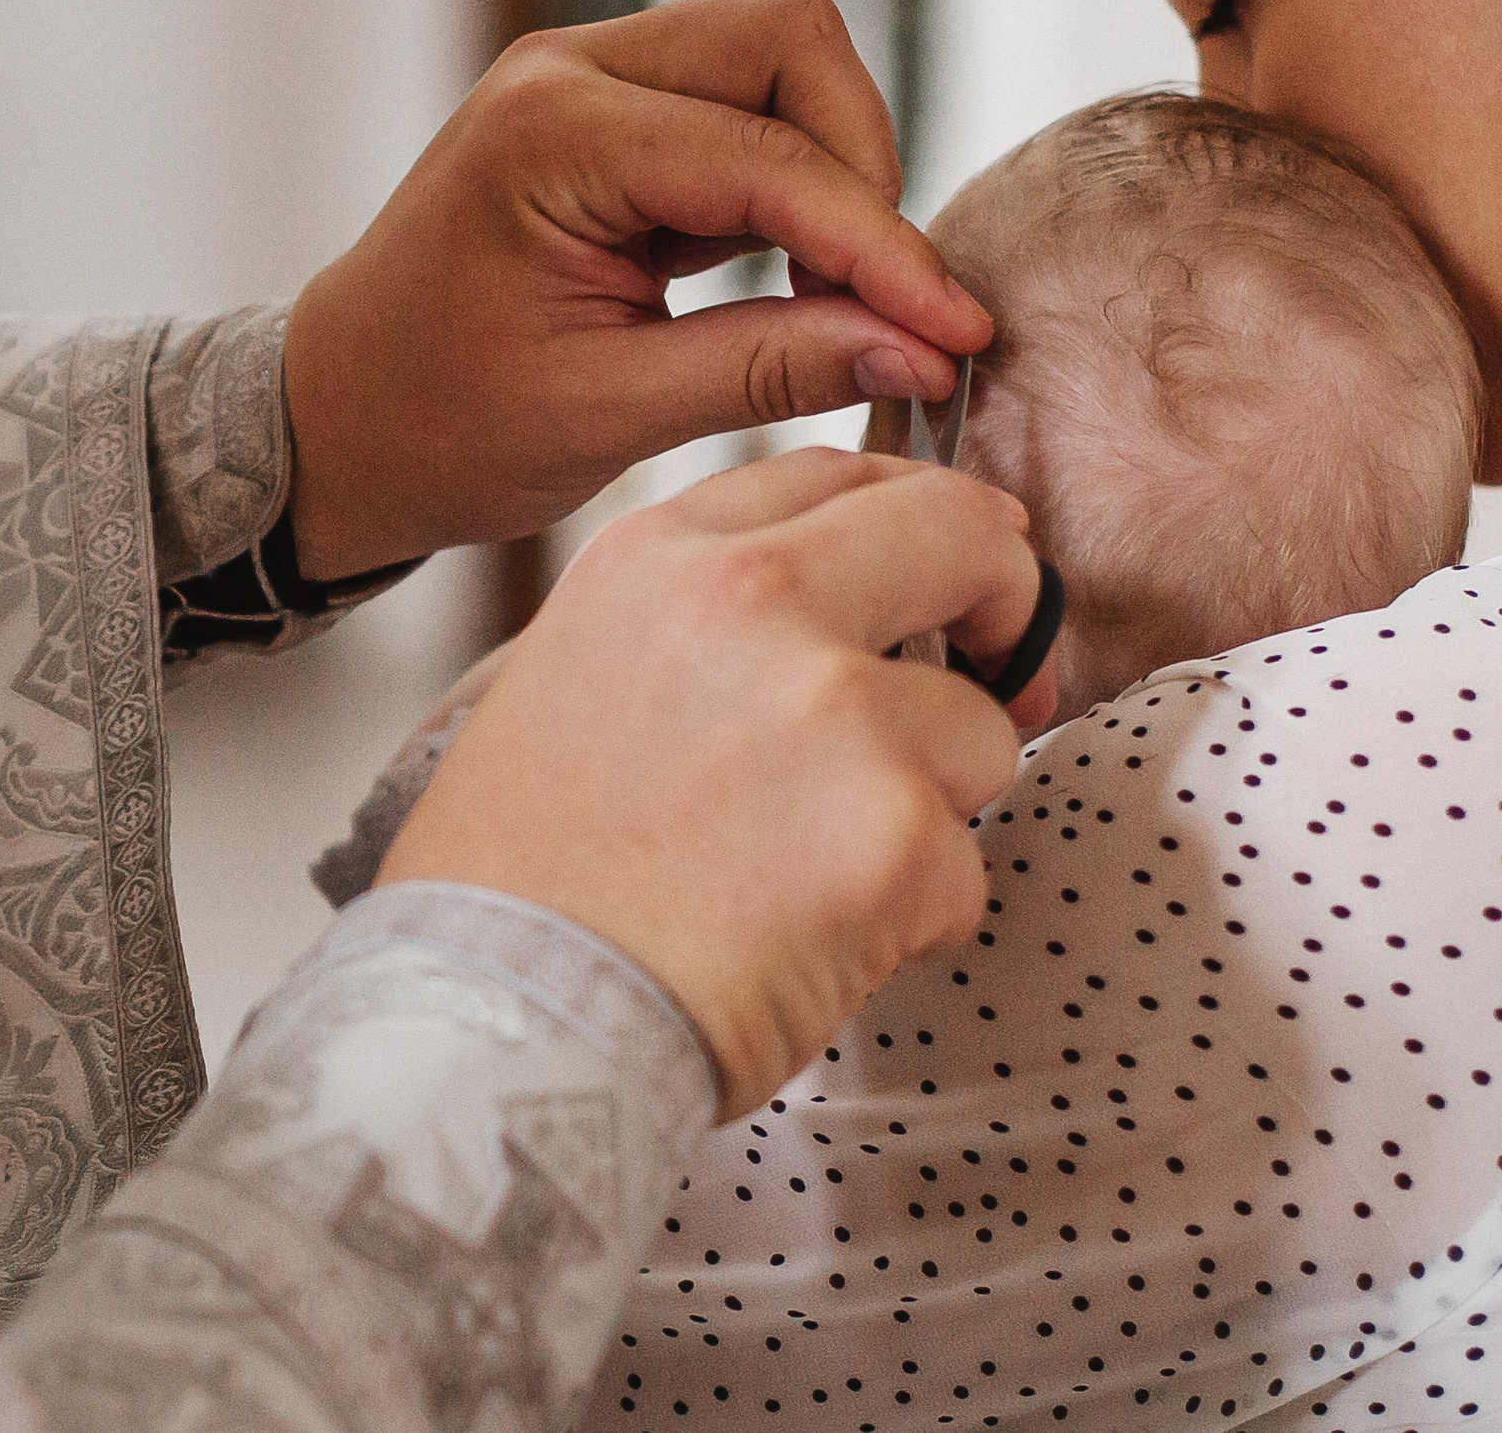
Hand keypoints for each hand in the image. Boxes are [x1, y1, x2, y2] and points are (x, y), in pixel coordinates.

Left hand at [281, 0, 992, 579]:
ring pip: (779, 60)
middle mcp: (570, 70)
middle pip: (791, 40)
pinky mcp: (612, 117)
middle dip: (864, 164)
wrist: (332, 424)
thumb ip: (772, 370)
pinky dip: (793, 185)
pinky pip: (745, 110)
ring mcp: (588, 81)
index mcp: (552, 135)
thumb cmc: (439, 428)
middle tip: (880, 299)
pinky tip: (795, 281)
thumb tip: (926, 350)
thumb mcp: (608, 416)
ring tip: (838, 299)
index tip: (957, 331)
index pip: (770, 158)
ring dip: (833, 170)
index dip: (881, 246)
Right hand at [378, 449, 1056, 1118]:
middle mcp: (755, 604)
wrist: (496, 1026)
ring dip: (931, 809)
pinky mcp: (897, 835)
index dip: (912, 517)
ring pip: (980, 733)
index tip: (954, 561)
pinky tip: (811, 949)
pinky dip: (913, 921)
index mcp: (661, 559)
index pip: (832, 476)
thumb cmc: (520, 884)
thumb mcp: (570, 680)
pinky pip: (966, 870)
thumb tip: (833, 614)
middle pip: (960, 536)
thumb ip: (697, 623)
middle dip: (1005, 603)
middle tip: (1004, 678)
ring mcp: (837, 713)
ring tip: (813, 880)